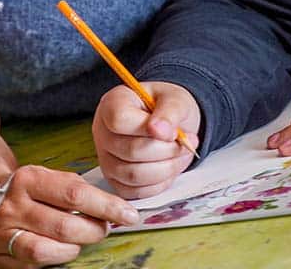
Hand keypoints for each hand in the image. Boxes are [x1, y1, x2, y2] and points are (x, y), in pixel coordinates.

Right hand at [0, 164, 137, 267]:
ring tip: (79, 241)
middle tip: (102, 229)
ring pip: (47, 251)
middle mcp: (11, 205)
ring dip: (73, 249)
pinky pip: (31, 266)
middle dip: (93, 231)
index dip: (107, 207)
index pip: (76, 194)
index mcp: (28, 179)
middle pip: (64, 226)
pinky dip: (52, 260)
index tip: (129, 215)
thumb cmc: (29, 191)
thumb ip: (78, 191)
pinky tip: (58, 250)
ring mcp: (0, 232)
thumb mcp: (49, 178)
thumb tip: (115, 210)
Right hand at [93, 82, 200, 199]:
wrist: (170, 123)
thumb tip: (159, 130)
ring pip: (133, 175)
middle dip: (166, 151)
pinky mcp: (115, 180)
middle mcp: (102, 132)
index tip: (172, 131)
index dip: (148, 129)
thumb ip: (169, 112)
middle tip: (187, 142)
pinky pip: (136, 191)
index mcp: (112, 103)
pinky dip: (160, 183)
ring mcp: (106, 158)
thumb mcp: (175, 100)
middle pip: (130, 151)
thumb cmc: (168, 107)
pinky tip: (171, 166)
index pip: (119, 121)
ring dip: (166, 168)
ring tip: (182, 154)